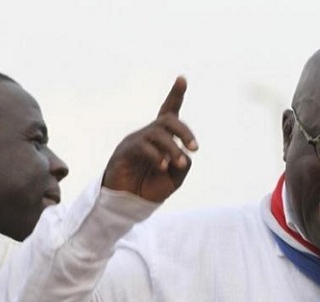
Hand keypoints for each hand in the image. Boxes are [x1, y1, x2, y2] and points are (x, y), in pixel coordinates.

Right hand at [102, 76, 197, 201]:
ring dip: (172, 148)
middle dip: (184, 131)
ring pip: (157, 133)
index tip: (182, 78)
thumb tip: (183, 153)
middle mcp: (148, 135)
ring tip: (180, 164)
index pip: (169, 112)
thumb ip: (183, 164)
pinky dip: (156, 156)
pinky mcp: (124, 152)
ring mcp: (135, 141)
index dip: (175, 95)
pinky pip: (142, 146)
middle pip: (167, 120)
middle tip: (195, 148)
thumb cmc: (151, 187)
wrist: (129, 204)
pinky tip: (163, 166)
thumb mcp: (175, 178)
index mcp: (162, 138)